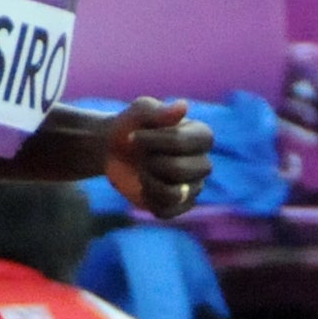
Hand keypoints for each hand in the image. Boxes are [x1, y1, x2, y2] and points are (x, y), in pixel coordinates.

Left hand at [105, 97, 213, 217]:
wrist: (113, 149)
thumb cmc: (131, 125)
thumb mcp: (140, 111)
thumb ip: (158, 110)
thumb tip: (183, 107)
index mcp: (202, 135)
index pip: (183, 142)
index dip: (154, 141)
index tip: (133, 135)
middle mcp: (204, 163)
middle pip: (179, 170)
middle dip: (150, 162)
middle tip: (141, 155)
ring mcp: (194, 187)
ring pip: (173, 194)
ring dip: (147, 181)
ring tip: (143, 171)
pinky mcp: (180, 206)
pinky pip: (167, 211)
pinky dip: (148, 199)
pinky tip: (144, 187)